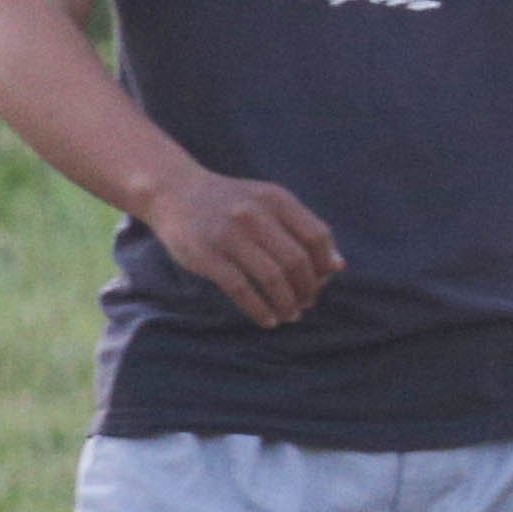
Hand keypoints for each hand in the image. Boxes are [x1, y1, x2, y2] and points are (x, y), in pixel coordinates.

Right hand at [140, 170, 341, 328]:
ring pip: (272, 278)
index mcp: (276, 199)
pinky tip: (268, 320)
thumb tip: (338, 266)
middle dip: (308, 289)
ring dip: (287, 304)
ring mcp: (228, 235)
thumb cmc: (231, 203)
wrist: (174, 191)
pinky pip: (241, 290)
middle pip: (297, 261)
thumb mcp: (269, 203)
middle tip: (306, 303)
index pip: (317, 236)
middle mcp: (254, 214)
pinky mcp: (206, 256)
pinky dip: (260, 310)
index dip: (324, 264)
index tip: (322, 281)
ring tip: (290, 315)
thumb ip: (303, 228)